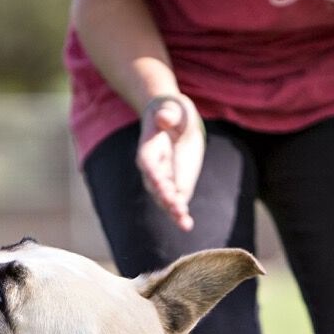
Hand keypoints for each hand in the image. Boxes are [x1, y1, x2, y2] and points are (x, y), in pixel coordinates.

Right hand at [137, 94, 205, 231]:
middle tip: (174, 205)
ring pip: (164, 199)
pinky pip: (176, 203)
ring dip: (173, 210)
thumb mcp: (172, 109)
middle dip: (164, 195)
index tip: (160, 181)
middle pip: (155, 185)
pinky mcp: (176, 187)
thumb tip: (163, 117)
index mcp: (148, 149)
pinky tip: (186, 225)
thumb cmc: (172, 113)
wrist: (174, 123)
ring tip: (183, 220)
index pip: (147, 163)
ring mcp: (163, 180)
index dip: (153, 173)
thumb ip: (167, 114)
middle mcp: (152, 169)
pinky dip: (180, 214)